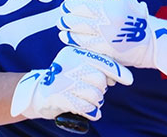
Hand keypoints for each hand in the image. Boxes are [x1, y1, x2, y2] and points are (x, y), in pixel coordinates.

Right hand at [10, 46, 132, 121]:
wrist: (37, 93)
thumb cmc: (64, 79)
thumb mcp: (77, 67)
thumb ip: (95, 68)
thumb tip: (116, 78)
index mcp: (74, 52)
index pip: (102, 61)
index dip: (118, 71)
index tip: (129, 80)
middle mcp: (68, 63)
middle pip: (99, 79)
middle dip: (101, 90)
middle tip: (95, 93)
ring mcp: (62, 79)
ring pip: (94, 94)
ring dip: (96, 102)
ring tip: (89, 102)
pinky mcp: (59, 96)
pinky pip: (85, 106)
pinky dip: (91, 112)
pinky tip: (90, 112)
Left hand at [57, 0, 166, 77]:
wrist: (151, 42)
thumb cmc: (134, 17)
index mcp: (113, 2)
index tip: (68, 1)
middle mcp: (109, 17)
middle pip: (77, 13)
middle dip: (66, 13)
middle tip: (63, 13)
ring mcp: (107, 34)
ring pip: (76, 28)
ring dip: (66, 26)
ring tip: (63, 24)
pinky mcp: (105, 49)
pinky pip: (82, 43)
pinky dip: (71, 38)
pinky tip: (67, 35)